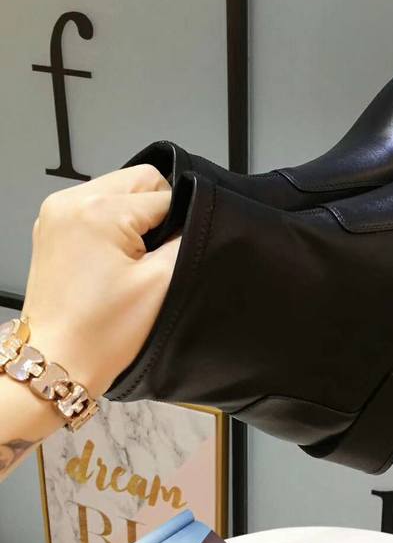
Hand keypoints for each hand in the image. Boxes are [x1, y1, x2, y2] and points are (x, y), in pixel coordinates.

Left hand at [21, 164, 179, 397]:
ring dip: (135, 217)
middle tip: (151, 255)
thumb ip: (185, 239)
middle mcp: (69, 201)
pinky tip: (115, 257)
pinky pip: (97, 206)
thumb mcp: (161, 282)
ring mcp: (55, 213)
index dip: (181, 223)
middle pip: (140, 180)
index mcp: (97, 209)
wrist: (57, 361)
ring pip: (119, 191)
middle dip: (156, 213)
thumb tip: (191, 219)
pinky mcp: (52, 228)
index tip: (170, 255)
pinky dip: (114, 224)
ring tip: (132, 259)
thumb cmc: (102, 332)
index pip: (164, 194)